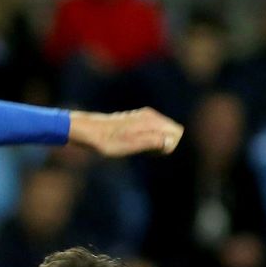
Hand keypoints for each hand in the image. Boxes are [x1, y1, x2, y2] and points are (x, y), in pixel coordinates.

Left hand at [68, 107, 183, 157]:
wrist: (88, 132)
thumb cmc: (109, 141)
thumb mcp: (131, 145)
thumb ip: (153, 142)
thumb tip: (169, 141)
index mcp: (151, 120)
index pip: (177, 133)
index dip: (167, 146)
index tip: (150, 151)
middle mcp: (150, 115)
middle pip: (171, 133)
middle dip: (162, 145)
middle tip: (142, 151)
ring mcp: (143, 116)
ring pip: (161, 133)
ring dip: (154, 144)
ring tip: (136, 147)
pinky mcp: (136, 120)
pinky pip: (152, 132)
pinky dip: (146, 141)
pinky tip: (132, 144)